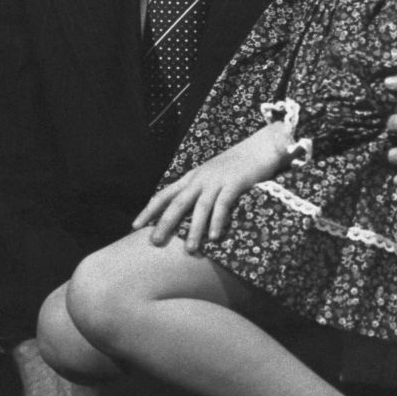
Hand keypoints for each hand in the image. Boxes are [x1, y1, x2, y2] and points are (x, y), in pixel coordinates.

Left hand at [133, 123, 291, 247]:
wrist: (261, 146)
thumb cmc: (236, 164)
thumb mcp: (211, 175)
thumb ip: (199, 190)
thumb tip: (186, 213)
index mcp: (192, 177)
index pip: (164, 194)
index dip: (149, 210)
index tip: (135, 226)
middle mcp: (201, 178)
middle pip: (177, 202)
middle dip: (164, 223)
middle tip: (154, 242)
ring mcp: (217, 180)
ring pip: (200, 207)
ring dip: (194, 229)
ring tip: (190, 249)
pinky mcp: (235, 183)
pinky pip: (223, 204)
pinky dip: (218, 220)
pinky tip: (215, 236)